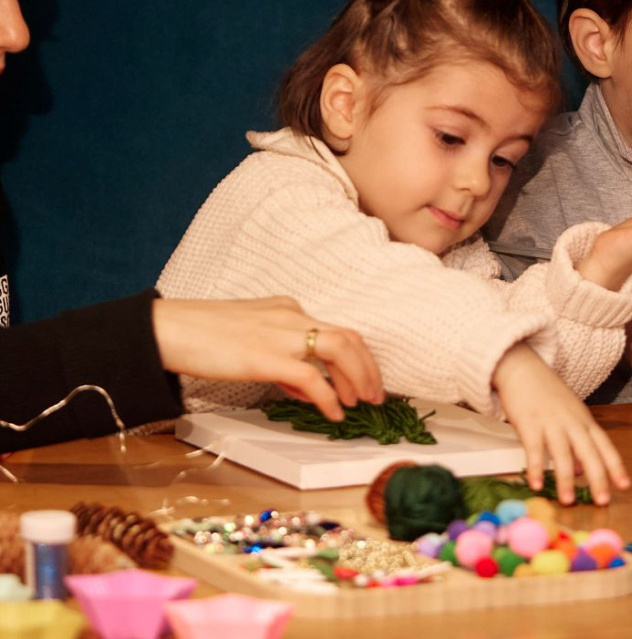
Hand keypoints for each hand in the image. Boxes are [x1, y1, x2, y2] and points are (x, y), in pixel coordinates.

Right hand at [152, 296, 383, 420]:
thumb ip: (279, 358)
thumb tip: (305, 387)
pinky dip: (329, 397)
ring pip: (340, 348)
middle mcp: (291, 316)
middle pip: (348, 337)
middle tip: (375, 395)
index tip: (361, 381)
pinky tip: (334, 414)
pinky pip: (311, 378)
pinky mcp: (266, 357)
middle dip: (367, 367)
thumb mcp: (249, 339)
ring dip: (358, 377)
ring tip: (363, 403)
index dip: (354, 357)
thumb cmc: (200, 336)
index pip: (334, 330)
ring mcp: (280, 335)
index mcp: (287, 309)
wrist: (165, 330)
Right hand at [493, 344, 629, 504]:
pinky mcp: (529, 423)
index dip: (616, 466)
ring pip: (563, 454)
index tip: (625, 486)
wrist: (522, 368)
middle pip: (590, 452)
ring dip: (566, 480)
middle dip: (598, 478)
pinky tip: (537, 484)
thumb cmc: (546, 393)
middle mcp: (572, 422)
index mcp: (584, 421)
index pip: (605, 446)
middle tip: (603, 500)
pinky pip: (534, 449)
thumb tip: (582, 471)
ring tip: (567, 501)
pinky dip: (536, 468)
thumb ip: (577, 443)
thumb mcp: (569, 416)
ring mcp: (551, 422)